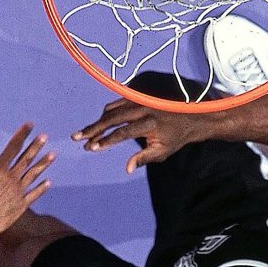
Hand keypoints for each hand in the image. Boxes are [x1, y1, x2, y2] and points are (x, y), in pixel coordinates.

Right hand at [0, 124, 54, 236]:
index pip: (12, 147)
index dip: (21, 135)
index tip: (29, 126)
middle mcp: (11, 178)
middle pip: (26, 159)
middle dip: (35, 146)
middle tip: (45, 136)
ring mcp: (17, 192)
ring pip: (33, 175)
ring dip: (43, 164)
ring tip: (53, 155)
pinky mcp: (20, 206)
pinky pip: (34, 195)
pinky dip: (41, 188)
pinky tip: (49, 182)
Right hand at [73, 99, 213, 172]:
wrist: (190, 117)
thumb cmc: (175, 138)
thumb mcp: (162, 152)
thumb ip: (143, 159)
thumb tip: (126, 169)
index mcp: (149, 124)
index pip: (123, 133)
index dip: (106, 141)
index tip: (92, 148)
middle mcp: (142, 109)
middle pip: (112, 118)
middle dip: (93, 129)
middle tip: (77, 138)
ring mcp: (139, 101)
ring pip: (112, 110)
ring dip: (97, 122)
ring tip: (84, 134)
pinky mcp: (137, 97)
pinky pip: (116, 104)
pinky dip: (105, 114)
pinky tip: (97, 124)